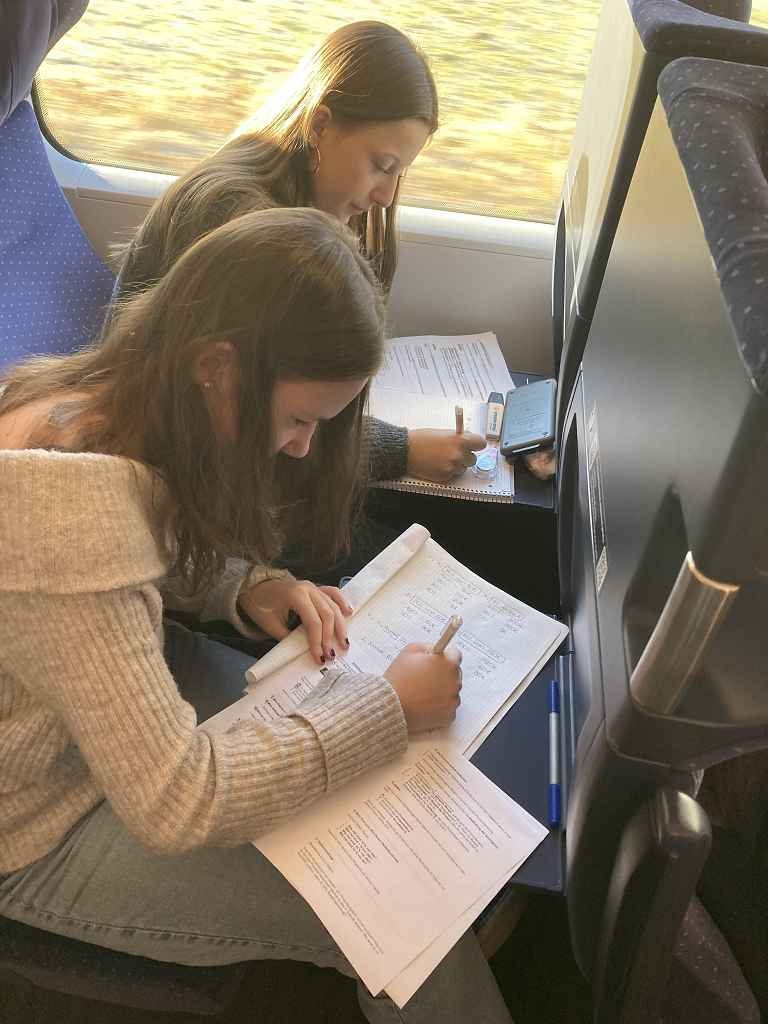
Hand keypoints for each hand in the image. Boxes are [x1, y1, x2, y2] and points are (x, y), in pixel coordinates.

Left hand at [238, 578, 352, 664]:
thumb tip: (305, 652)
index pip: (313, 621)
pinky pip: (332, 593)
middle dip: (330, 637)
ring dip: (340, 625)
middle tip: (331, 655)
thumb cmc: (260, 606)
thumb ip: (289, 637)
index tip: (319, 658)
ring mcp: (313, 586)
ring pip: (333, 606)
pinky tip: (349, 613)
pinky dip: (341, 603)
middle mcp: (308, 589)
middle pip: (327, 614)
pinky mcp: (315, 588)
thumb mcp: (271, 625)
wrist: (254, 587)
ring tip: (344, 643)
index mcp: (296, 595)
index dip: (317, 641)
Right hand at [383, 643, 461, 732]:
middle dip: (442, 673)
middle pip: (454, 674)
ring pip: (451, 691)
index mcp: (447, 663)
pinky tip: (425, 704)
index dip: (444, 656)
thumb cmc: (399, 677)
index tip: (437, 661)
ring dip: (442, 690)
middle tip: (425, 678)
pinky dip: (439, 706)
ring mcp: (453, 700)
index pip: (455, 654)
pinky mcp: (449, 716)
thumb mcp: (410, 651)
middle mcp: (455, 681)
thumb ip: (428, 646)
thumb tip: (438, 650)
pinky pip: (448, 707)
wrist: (390, 705)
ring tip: (422, 692)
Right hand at [406, 429, 485, 482]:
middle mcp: (459, 455)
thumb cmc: (422, 439)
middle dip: (465, 457)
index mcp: (461, 440)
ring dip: (456, 465)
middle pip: (473, 459)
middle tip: (453, 453)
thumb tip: (468, 441)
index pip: (481, 444)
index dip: (476, 445)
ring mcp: (453, 467)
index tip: (473, 446)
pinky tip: (436, 465)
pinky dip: (447, 472)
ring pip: (462, 469)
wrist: (406, 450)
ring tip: (441, 459)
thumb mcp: (444, 433)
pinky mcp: (445, 477)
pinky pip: (452, 475)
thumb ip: (458, 438)